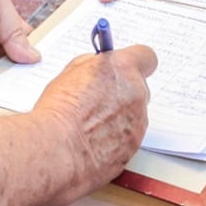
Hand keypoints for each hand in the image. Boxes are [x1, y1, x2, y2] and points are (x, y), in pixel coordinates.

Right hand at [31, 47, 156, 190]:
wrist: (58, 148)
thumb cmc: (59, 110)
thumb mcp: (72, 72)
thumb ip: (96, 66)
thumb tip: (102, 68)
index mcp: (123, 68)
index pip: (147, 57)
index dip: (136, 63)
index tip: (126, 68)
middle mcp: (136, 93)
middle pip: (140, 88)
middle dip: (125, 92)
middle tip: (102, 100)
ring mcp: (138, 122)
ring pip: (136, 116)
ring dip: (120, 118)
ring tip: (92, 125)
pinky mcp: (134, 147)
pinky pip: (129, 138)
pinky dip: (116, 139)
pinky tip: (94, 141)